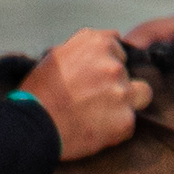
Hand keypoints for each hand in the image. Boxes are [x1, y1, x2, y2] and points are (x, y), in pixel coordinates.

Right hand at [24, 27, 151, 159]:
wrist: (33, 126)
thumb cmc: (38, 93)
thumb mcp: (56, 55)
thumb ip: (83, 49)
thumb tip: (100, 48)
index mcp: (97, 44)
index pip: (118, 49)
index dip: (106, 64)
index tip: (94, 77)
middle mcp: (114, 65)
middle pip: (128, 73)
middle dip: (115, 84)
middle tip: (93, 99)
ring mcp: (122, 92)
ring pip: (140, 95)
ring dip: (125, 103)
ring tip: (100, 115)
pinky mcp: (125, 120)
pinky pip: (129, 123)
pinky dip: (116, 128)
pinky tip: (95, 130)